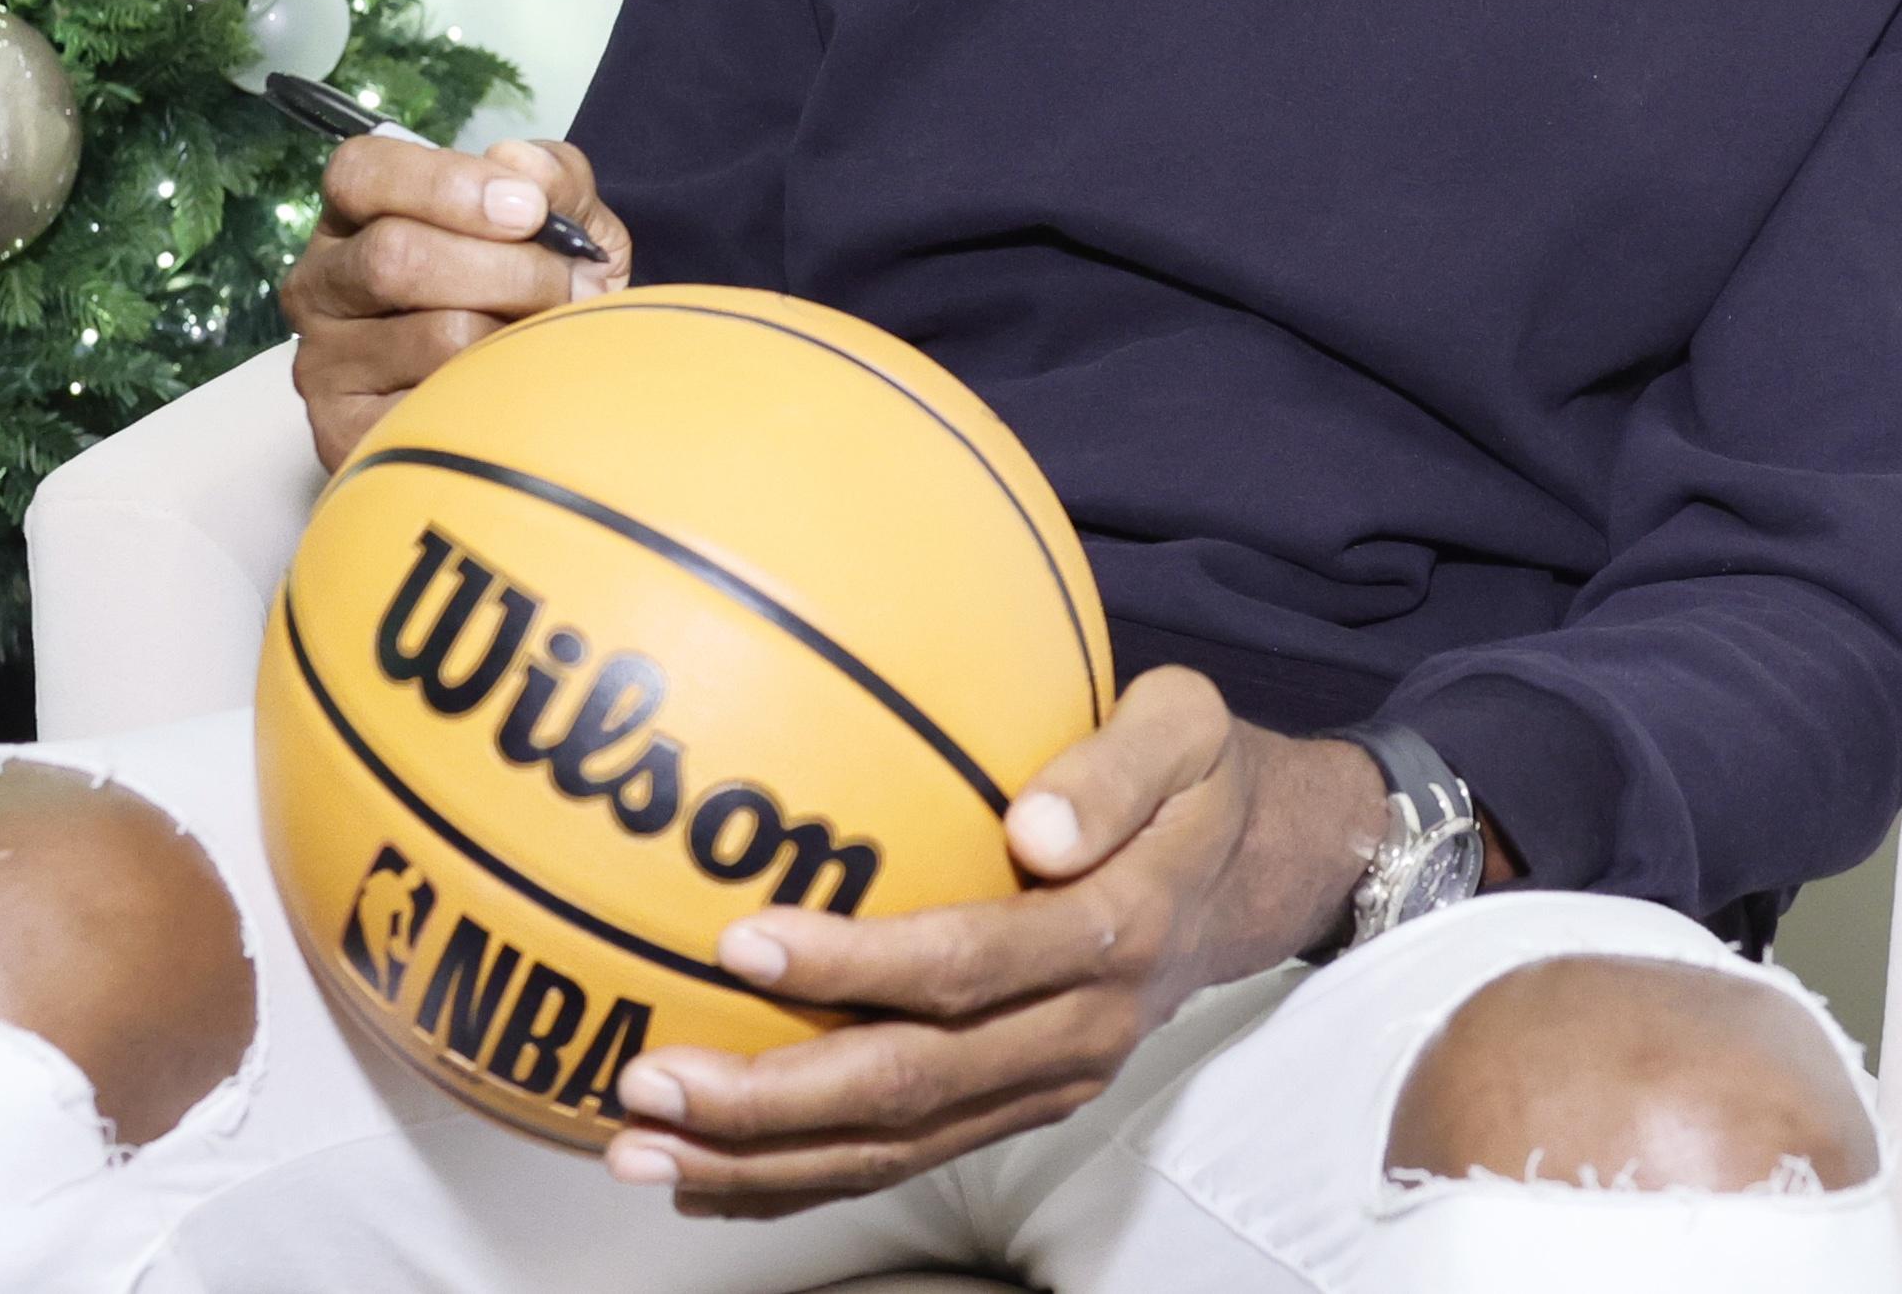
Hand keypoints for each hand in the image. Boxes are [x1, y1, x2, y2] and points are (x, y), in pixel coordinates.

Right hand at [277, 134, 628, 466]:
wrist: (536, 402)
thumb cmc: (532, 294)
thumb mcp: (556, 224)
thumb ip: (550, 178)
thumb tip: (516, 164)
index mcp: (355, 215)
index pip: (362, 173)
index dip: (447, 185)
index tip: (529, 210)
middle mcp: (320, 284)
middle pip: (396, 256)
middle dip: (507, 269)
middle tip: (570, 286)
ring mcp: (322, 362)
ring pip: (434, 336)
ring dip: (517, 335)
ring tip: (551, 340)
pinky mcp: (343, 433)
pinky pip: (441, 408)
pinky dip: (499, 394)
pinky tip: (515, 389)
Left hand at [600, 667, 1386, 1216]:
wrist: (1261, 876)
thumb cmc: (1198, 777)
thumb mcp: (1186, 724)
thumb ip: (1115, 764)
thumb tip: (1033, 823)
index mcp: (1112, 933)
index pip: (966, 964)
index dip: (853, 969)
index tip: (740, 943)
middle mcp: (1079, 1030)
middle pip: (912, 1087)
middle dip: (771, 1100)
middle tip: (649, 1080)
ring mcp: (1047, 1083)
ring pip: (896, 1148)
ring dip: (762, 1161)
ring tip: (639, 1148)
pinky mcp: (1019, 1105)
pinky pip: (904, 1159)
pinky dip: (798, 1177)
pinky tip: (701, 1174)